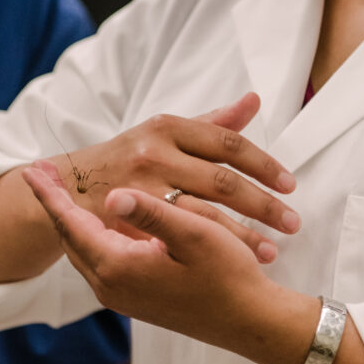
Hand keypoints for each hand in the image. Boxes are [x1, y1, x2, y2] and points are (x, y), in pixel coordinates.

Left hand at [22, 163, 295, 359]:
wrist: (249, 322)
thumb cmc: (228, 277)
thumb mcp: (194, 234)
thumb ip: (151, 213)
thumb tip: (112, 194)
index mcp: (119, 267)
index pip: (71, 223)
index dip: (51, 194)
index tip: (32, 168)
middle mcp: (111, 286)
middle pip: (70, 237)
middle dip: (55, 204)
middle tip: (42, 173)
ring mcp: (121, 296)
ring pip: (83, 250)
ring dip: (71, 221)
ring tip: (62, 192)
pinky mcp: (134, 299)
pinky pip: (99, 261)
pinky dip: (91, 236)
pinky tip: (98, 219)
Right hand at [44, 92, 298, 262]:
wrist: (69, 186)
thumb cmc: (127, 159)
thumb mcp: (162, 133)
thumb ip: (211, 123)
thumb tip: (253, 101)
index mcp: (167, 127)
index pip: (228, 144)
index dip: (264, 164)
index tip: (290, 184)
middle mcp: (154, 154)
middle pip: (222, 181)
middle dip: (264, 204)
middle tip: (294, 222)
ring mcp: (140, 190)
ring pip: (204, 215)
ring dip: (244, 235)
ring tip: (275, 250)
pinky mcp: (129, 222)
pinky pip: (179, 239)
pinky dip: (211, 251)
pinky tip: (236, 262)